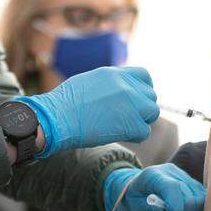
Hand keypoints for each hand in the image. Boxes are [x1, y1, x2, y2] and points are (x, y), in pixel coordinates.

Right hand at [17, 66, 158, 157]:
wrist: (58, 118)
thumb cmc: (64, 103)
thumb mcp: (90, 81)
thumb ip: (110, 84)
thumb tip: (117, 92)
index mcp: (116, 73)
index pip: (144, 76)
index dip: (142, 88)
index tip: (136, 98)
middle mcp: (128, 86)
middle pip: (150, 96)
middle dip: (141, 107)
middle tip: (125, 117)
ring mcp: (132, 104)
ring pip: (152, 113)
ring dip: (141, 121)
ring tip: (122, 126)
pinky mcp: (132, 124)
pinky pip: (144, 132)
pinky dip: (134, 136)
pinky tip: (118, 135)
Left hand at [102, 163, 205, 210]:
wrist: (133, 190)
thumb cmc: (132, 201)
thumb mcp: (134, 208)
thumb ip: (149, 208)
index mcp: (152, 175)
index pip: (173, 188)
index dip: (177, 209)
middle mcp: (170, 171)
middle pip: (189, 194)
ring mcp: (181, 174)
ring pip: (199, 196)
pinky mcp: (189, 181)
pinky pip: (201, 196)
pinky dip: (196, 209)